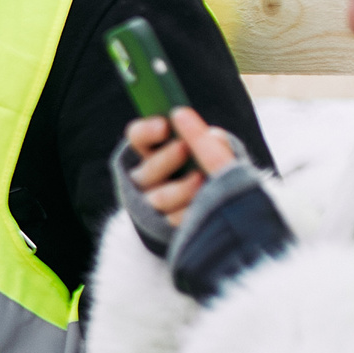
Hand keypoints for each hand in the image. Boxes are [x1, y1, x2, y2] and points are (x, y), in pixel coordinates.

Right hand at [124, 108, 242, 228]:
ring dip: (180, 188)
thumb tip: (214, 136)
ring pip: (159, 198)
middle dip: (166, 158)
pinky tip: (206, 205)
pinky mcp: (162, 227)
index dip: (147, 131)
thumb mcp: (210, 153)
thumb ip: (212, 141)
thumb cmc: (209, 172)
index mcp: (151, 153)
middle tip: (185, 147)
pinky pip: (174, 221)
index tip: (165, 125)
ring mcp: (150, 204)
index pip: (138, 137)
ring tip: (200, 179)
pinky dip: (190, 212)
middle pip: (147, 169)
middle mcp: (145, 178)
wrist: (207, 212)